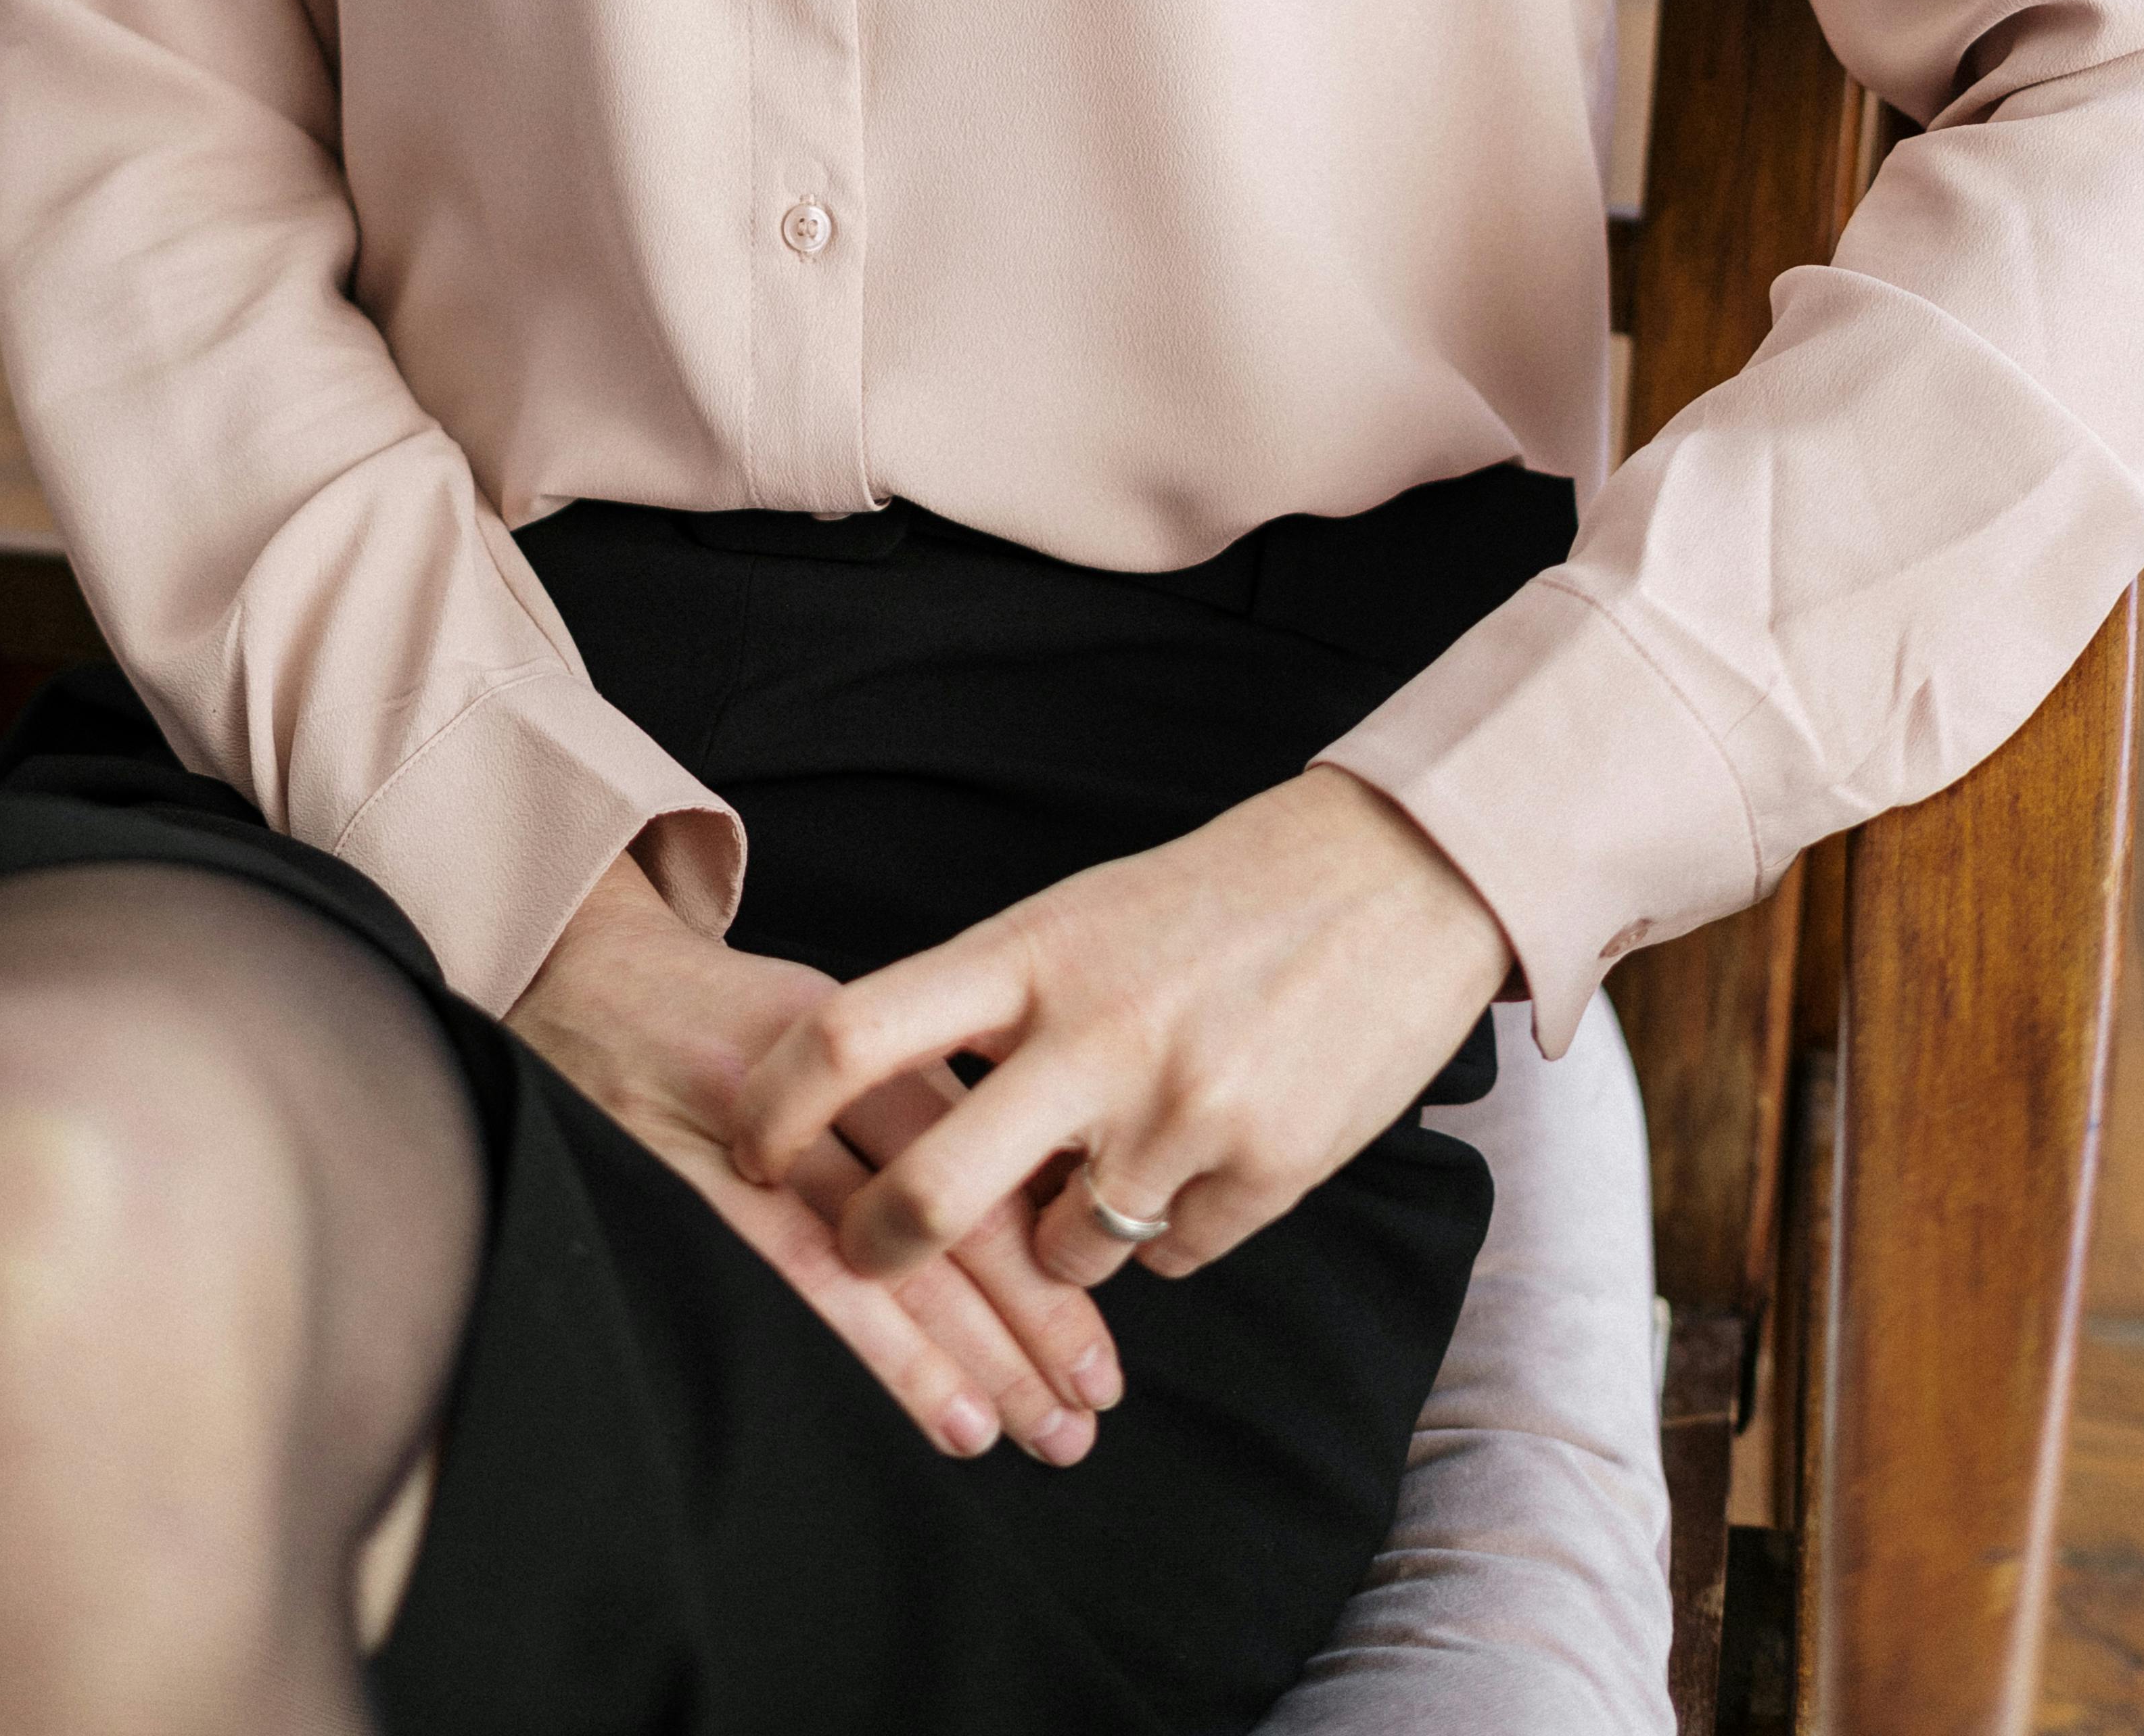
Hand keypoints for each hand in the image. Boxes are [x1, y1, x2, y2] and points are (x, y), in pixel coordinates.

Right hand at [507, 855, 1120, 1462]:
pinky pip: (770, 1274)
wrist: (574, 971)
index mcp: (852, 1032)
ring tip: (1022, 1429)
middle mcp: (798, 1082)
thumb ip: (913, 1104)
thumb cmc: (718, 1019)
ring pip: (855, 1258)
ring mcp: (723, 1133)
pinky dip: (860, 1344)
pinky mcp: (659, 1179)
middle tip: (1082, 1410)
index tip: (1099, 1347)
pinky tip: (928, 1403)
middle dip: (1018, 1321)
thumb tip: (1038, 1213)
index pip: (970, 1145)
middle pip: (930, 1207)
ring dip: (949, 1358)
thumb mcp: (825, 1029)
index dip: (1038, 1251)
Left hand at [731, 767, 1510, 1289]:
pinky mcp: (1266, 1171)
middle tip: (863, 1254)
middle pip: (928, 1192)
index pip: (857, 1030)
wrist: (1394, 879)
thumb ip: (997, 1012)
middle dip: (874, 1250)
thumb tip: (907, 1126)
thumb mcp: (1081, 919)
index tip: (749, 1147)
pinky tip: (1207, 1153)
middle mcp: (1096, 1034)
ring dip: (1059, 1237)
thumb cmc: (1216, 899)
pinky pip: (1169, 1264)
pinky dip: (1168, 1233)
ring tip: (1113, 1156)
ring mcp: (1182, 1111)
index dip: (780, 1106)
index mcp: (1033, 951)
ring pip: (1057, 1252)